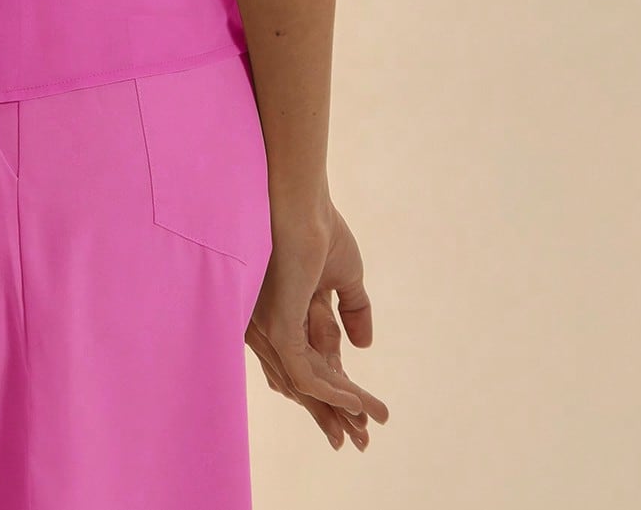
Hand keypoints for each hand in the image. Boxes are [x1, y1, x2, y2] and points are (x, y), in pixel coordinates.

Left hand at [244, 194, 389, 452]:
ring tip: (369, 425)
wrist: (301, 199)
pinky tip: (356, 402)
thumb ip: (354, 310)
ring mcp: (271, 328)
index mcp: (284, 316)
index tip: (359, 418)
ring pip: (308, 383)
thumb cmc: (318, 226)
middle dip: (333, 415)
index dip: (333, 392)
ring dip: (341, 407)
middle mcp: (271, 328)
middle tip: (362, 441)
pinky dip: (332, 392)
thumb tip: (363, 347)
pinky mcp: (277, 325)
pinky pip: (304, 373)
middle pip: (303, 384)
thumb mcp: (345, 275)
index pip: (307, 365)